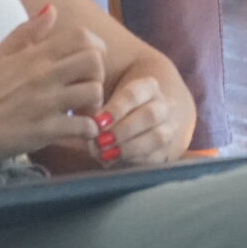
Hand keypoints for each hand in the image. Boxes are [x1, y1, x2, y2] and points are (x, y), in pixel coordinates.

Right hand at [0, 5, 109, 163]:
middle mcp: (42, 75)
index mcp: (34, 55)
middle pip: (94, 61)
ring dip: (95, 104)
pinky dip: (88, 129)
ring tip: (83, 111)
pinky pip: (83, 126)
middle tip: (87, 88)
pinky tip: (79, 130)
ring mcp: (44, 103)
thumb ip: (27, 32)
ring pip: (93, 92)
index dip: (96, 47)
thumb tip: (52, 9)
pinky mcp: (44, 130)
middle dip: (99, 74)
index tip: (90, 63)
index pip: (81, 36)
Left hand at [41, 71, 184, 168]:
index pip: (134, 94)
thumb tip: (78, 116)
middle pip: (149, 115)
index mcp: (148, 86)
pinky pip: (155, 156)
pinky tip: (113, 161)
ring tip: (104, 154)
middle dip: (122, 130)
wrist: (139, 119)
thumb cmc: (111, 107)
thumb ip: (90, 102)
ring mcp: (168, 127)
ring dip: (129, 147)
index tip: (96, 122)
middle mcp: (163, 104)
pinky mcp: (166, 149)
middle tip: (99, 141)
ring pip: (157, 136)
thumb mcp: (102, 96)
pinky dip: (133, 160)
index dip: (115, 109)